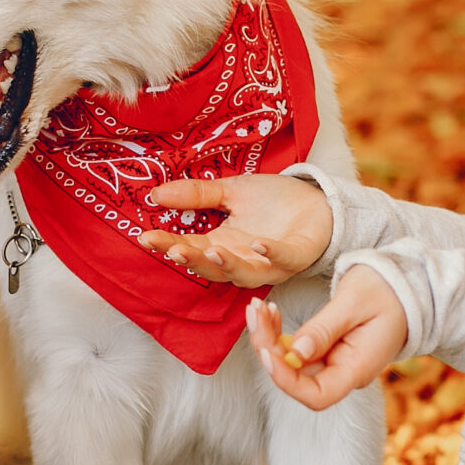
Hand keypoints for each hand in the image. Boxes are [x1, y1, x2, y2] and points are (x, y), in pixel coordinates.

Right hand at [139, 174, 330, 288]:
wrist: (318, 200)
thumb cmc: (275, 200)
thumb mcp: (231, 191)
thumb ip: (196, 194)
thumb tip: (155, 193)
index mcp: (224, 245)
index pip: (190, 250)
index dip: (168, 245)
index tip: (146, 237)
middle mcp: (243, 260)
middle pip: (212, 268)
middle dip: (192, 260)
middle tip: (172, 250)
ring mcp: (270, 262)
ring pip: (245, 274)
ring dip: (227, 264)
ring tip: (210, 250)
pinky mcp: (297, 256)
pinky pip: (282, 259)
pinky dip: (270, 252)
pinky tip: (257, 242)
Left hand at [248, 267, 407, 410]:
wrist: (406, 286)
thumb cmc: (387, 290)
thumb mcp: (354, 302)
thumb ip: (325, 328)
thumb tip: (296, 352)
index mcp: (358, 368)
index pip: (317, 395)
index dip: (287, 380)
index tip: (268, 352)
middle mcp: (344, 373)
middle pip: (297, 379)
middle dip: (268, 349)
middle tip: (254, 313)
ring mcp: (334, 364)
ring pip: (291, 364)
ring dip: (268, 339)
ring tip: (257, 308)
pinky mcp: (327, 352)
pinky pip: (296, 351)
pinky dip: (279, 333)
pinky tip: (270, 312)